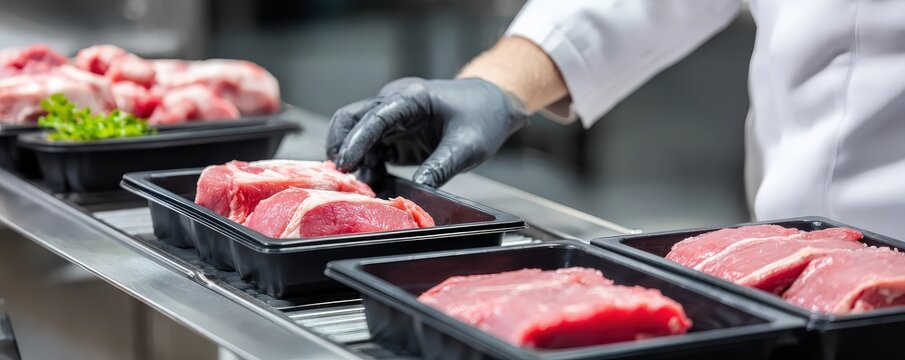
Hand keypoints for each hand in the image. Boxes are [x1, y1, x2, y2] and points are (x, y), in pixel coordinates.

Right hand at [327, 77, 527, 186]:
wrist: (492, 107)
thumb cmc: (482, 117)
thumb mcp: (466, 147)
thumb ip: (440, 168)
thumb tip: (417, 192)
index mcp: (411, 98)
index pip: (374, 117)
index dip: (356, 140)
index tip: (344, 163)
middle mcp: (395, 103)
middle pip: (352, 119)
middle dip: (341, 146)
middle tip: (339, 177)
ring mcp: (392, 119)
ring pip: (356, 136)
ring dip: (353, 161)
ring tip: (357, 188)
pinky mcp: (395, 135)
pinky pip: (371, 151)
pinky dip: (367, 168)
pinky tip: (372, 186)